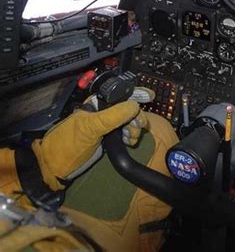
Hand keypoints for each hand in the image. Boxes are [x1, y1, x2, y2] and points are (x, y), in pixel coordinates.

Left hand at [32, 100, 147, 190]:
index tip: (150, 97)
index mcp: (98, 103)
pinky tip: (129, 141)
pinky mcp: (108, 138)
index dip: (135, 94)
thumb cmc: (69, 143)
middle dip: (136, 117)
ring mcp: (106, 125)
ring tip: (131, 138)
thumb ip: (113, 115)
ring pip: (128, 121)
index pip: (120, 94)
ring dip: (134, 128)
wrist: (56, 167)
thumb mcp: (91, 127)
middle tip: (139, 127)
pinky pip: (125, 132)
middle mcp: (103, 111)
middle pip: (128, 108)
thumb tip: (134, 106)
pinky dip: (130, 136)